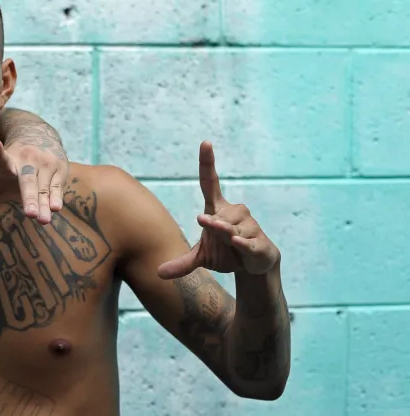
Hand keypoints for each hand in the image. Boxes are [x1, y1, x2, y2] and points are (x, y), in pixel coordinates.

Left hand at [0, 135, 69, 225]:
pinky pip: (56, 187)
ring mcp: (44, 163)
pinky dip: (56, 198)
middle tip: (29, 214)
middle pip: (27, 182)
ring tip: (43, 220)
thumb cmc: (9, 172)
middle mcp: (26, 161)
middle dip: (28, 197)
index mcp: (6, 164)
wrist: (40, 140)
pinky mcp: (59, 168)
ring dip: (44, 204)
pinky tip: (56, 208)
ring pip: (43, 188)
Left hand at [158, 142, 280, 279]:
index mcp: (217, 210)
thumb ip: (181, 264)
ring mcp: (248, 225)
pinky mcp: (258, 241)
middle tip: (216, 232)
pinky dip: (241, 242)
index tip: (205, 143)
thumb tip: (157, 273)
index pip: (210, 182)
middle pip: (218, 216)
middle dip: (215, 227)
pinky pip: (246, 240)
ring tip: (232, 245)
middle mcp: (233, 212)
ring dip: (227, 237)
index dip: (207, 163)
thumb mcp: (201, 258)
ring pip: (231, 229)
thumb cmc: (226, 253)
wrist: (253, 266)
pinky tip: (237, 241)